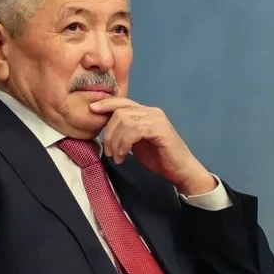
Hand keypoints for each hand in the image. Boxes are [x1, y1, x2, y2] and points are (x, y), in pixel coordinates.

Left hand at [87, 97, 215, 196]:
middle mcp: (152, 112)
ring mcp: (157, 119)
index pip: (122, 102)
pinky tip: (123, 156)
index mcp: (146, 112)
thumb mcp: (136, 143)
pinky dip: (124, 144)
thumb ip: (125, 132)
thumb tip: (107, 129)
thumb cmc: (160, 159)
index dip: (106, 104)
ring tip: (116, 157)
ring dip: (115, 141)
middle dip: (109, 132)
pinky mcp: (160, 129)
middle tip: (108, 152)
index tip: (92, 110)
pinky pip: (134, 130)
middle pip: (120, 111)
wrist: (180, 171)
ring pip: (125, 120)